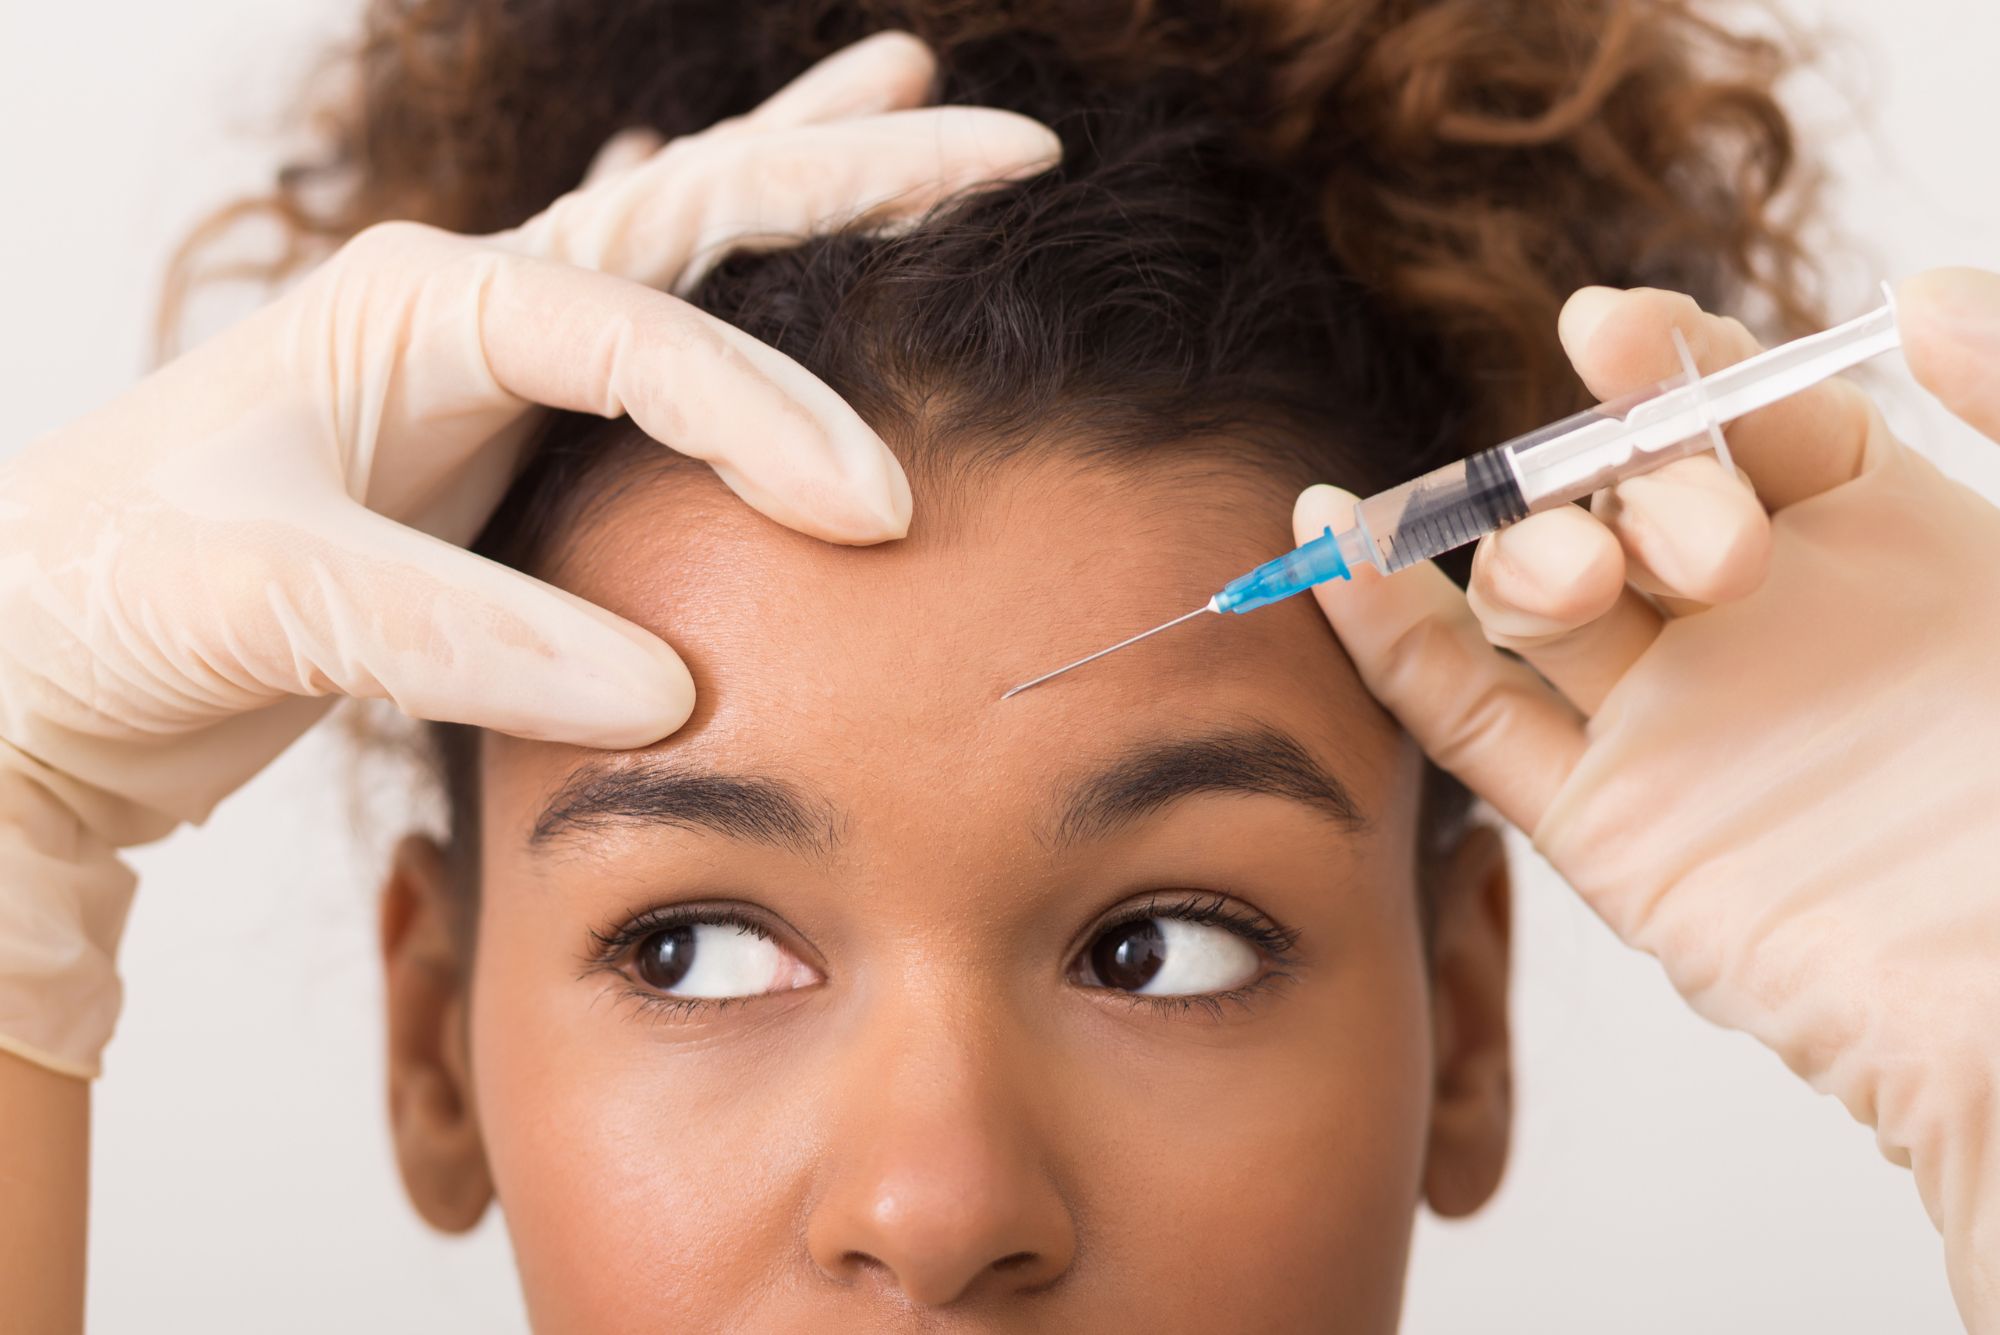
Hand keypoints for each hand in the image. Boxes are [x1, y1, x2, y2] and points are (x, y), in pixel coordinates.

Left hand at [0, 31, 1060, 1077]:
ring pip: (680, 243)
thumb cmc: (110, 604)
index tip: (874, 515)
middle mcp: (461, 306)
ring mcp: (479, 361)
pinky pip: (638, 330)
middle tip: (1007, 144)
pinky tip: (749, 213)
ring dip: (798, 176)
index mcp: (415, 308)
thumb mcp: (269, 603)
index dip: (770, 415)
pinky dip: (715, 271)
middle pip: (695, 211)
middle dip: (852, 179)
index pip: (641, 335)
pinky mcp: (489, 433)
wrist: (24, 653)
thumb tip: (669, 691)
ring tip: (910, 101)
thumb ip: (465, 635)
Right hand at [1295, 268, 1999, 1329]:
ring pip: (1541, 593)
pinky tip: (1341, 550)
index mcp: (1890, 550)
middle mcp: (1765, 628)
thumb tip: (1908, 291)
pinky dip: (1391, 638)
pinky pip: (1470, 719)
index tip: (1620, 328)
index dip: (1677, 364)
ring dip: (1521, 547)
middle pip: (1632, 496)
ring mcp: (1678, 727)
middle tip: (1710, 543)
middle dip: (1630, 480)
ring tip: (1582, 573)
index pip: (1745, 420)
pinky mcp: (1610, 828)